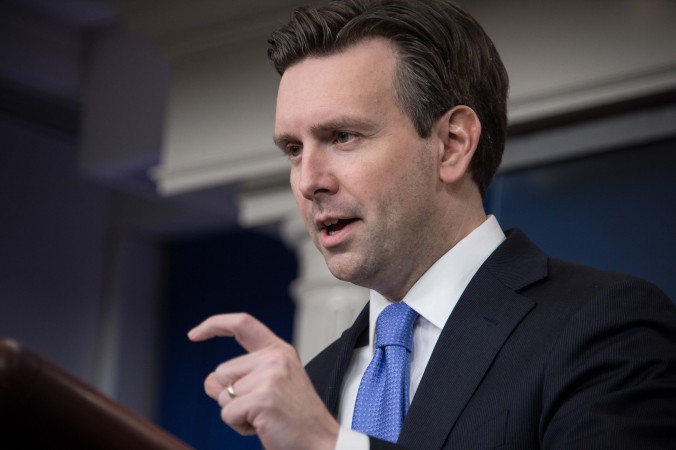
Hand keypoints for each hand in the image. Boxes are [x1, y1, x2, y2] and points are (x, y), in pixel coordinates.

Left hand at [188, 313, 339, 449]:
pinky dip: (239, 426)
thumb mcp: (269, 386)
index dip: (215, 325)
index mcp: (278, 351)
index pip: (242, 324)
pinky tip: (263, 426)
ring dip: (236, 413)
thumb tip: (209, 381)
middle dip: (230, 395)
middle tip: (261, 407)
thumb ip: (240, 377)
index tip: (195, 334)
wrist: (320, 441)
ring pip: (221, 395)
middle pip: (221, 372)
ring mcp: (269, 377)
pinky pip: (227, 414)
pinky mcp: (261, 398)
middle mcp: (274, 358)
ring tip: (264, 416)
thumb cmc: (295, 418)